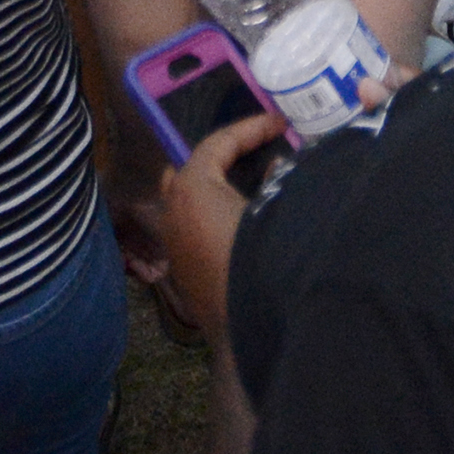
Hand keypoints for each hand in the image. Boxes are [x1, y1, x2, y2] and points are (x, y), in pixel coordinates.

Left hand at [157, 113, 287, 340]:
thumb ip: (279, 179)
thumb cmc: (260, 261)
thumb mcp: (276, 210)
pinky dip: (214, 209)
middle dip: (224, 153)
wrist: (245, 330)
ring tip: (253, 176)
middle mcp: (173, 210)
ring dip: (218, 182)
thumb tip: (278, 164)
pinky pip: (194, 223)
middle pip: (194, 166)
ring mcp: (174, 241)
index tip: (280, 123)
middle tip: (257, 145)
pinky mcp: (183, 268)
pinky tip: (244, 215)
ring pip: (191, 196)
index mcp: (192, 188)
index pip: (219, 142)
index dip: (252, 127)